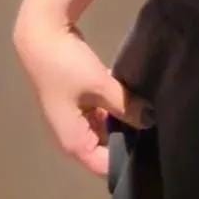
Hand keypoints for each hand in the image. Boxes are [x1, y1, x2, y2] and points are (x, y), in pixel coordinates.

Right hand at [13, 13, 153, 177]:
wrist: (43, 33)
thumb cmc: (67, 66)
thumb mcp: (100, 85)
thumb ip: (125, 105)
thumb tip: (149, 120)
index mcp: (73, 141)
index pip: (105, 165)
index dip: (128, 157)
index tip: (151, 143)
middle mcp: (72, 134)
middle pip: (105, 146)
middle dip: (128, 135)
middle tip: (155, 123)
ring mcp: (74, 116)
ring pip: (105, 126)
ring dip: (122, 118)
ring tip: (149, 110)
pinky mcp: (78, 99)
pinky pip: (101, 110)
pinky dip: (114, 105)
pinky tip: (136, 96)